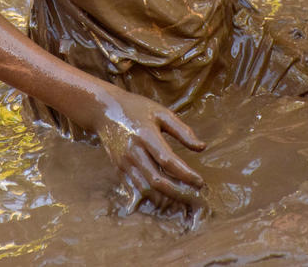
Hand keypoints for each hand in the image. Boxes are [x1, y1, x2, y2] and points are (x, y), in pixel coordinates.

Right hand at [93, 86, 205, 215]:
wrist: (105, 110)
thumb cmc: (137, 108)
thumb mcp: (161, 113)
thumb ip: (182, 130)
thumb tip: (202, 147)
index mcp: (145, 134)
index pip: (168, 160)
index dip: (185, 174)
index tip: (200, 182)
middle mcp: (133, 151)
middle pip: (157, 180)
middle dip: (178, 192)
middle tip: (195, 196)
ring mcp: (124, 162)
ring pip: (146, 189)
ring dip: (166, 198)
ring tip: (184, 199)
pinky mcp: (119, 169)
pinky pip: (136, 189)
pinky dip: (152, 197)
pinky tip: (166, 198)